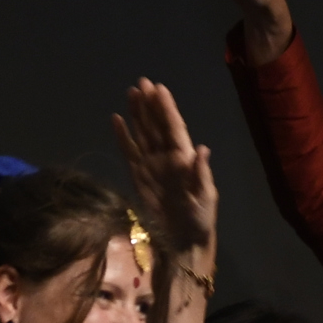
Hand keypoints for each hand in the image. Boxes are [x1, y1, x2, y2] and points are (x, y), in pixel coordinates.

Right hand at [114, 79, 217, 256]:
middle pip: (156, 126)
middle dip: (150, 104)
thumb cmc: (200, 219)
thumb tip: (202, 148)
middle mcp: (167, 157)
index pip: (174, 128)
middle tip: (141, 82)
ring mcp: (151, 165)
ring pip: (143, 134)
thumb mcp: (206, 197)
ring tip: (131, 93)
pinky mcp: (139, 176)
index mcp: (184, 159)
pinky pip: (128, 151)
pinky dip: (123, 136)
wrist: (184, 240)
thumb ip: (201, 173)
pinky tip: (117, 120)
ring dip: (137, 114)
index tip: (159, 89)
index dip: (166, 108)